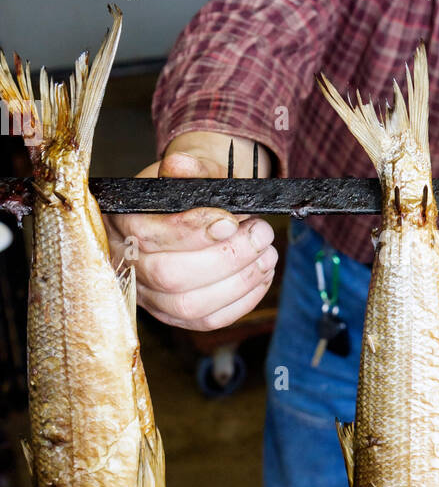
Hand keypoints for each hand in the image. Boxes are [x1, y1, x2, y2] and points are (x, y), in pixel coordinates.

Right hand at [103, 134, 278, 330]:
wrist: (191, 205)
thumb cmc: (189, 187)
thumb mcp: (190, 168)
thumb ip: (190, 166)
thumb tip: (180, 165)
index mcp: (121, 220)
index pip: (147, 235)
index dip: (192, 231)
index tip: (231, 222)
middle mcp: (126, 263)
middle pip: (169, 276)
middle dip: (226, 258)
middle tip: (262, 235)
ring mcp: (147, 295)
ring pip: (189, 306)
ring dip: (239, 282)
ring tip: (268, 254)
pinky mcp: (172, 315)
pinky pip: (206, 321)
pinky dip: (242, 302)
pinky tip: (261, 276)